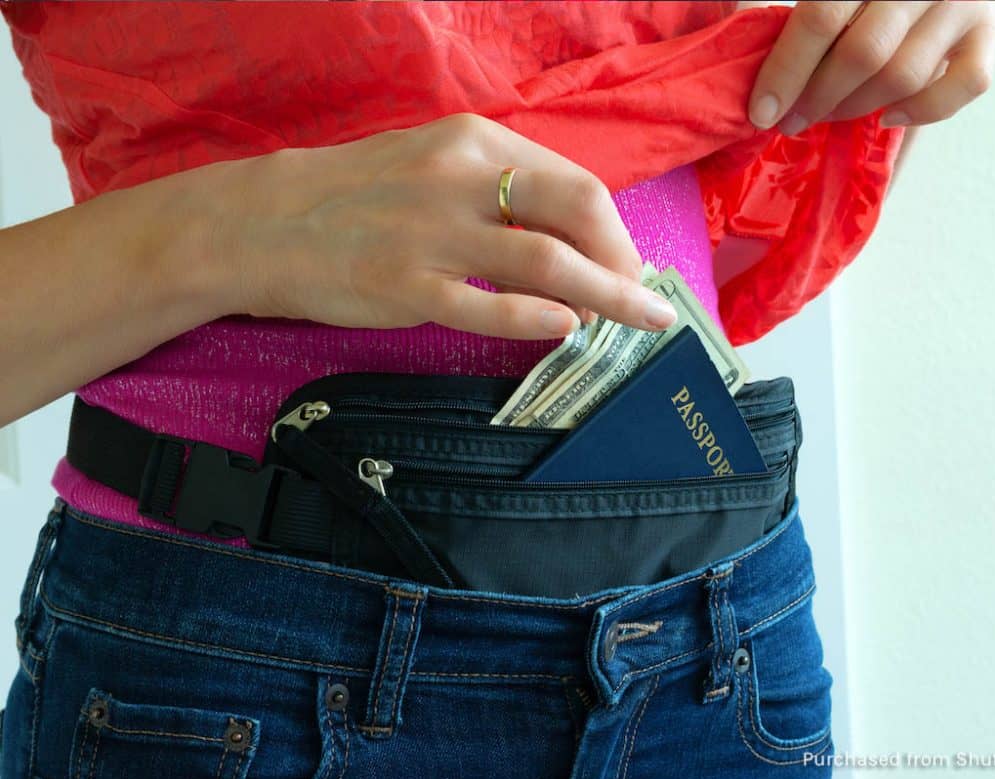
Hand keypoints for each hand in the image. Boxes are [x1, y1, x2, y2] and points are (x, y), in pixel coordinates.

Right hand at [208, 112, 676, 339]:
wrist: (264, 222)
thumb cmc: (355, 196)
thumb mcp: (432, 165)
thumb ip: (498, 189)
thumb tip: (566, 232)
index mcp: (473, 142)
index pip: (573, 182)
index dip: (613, 231)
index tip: (625, 264)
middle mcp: (460, 178)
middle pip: (577, 210)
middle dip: (623, 260)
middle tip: (639, 301)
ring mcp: (433, 233)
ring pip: (546, 261)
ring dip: (605, 295)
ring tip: (633, 323)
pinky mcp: (406, 286)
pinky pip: (488, 306)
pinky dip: (538, 318)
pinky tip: (566, 329)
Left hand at [740, 1, 994, 133]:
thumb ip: (785, 7)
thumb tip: (736, 48)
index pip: (821, 18)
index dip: (786, 70)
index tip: (761, 111)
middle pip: (863, 55)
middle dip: (816, 99)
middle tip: (790, 121)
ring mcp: (963, 4)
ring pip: (904, 77)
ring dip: (856, 110)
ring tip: (826, 115)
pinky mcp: (986, 33)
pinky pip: (963, 87)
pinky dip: (923, 112)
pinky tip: (887, 117)